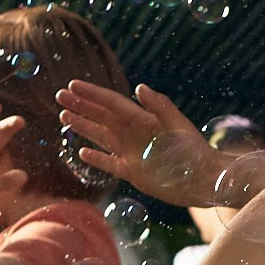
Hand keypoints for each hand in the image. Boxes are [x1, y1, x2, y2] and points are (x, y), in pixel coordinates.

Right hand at [61, 80, 220, 207]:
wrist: (204, 179)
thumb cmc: (195, 150)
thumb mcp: (178, 125)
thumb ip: (160, 106)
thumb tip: (139, 87)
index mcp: (142, 119)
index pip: (111, 103)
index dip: (92, 94)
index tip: (72, 86)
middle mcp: (133, 134)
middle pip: (101, 117)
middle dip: (81, 106)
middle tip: (59, 96)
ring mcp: (131, 153)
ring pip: (101, 137)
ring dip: (83, 127)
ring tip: (63, 117)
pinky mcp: (133, 173)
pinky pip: (109, 163)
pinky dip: (96, 158)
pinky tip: (82, 151)